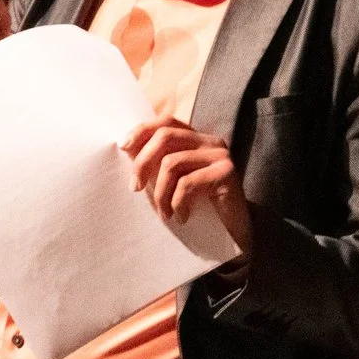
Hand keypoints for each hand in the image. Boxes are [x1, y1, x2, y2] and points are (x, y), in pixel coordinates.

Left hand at [121, 120, 251, 250]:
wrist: (234, 235)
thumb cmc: (201, 210)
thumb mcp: (175, 183)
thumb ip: (157, 165)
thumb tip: (127, 150)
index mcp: (198, 139)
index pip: (167, 123)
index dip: (143, 131)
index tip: (123, 147)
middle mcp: (211, 142)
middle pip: (165, 137)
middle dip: (143, 162)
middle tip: (135, 188)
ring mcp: (220, 156)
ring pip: (172, 163)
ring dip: (160, 193)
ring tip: (164, 214)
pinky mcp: (227, 174)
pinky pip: (187, 184)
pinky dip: (178, 204)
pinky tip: (183, 218)